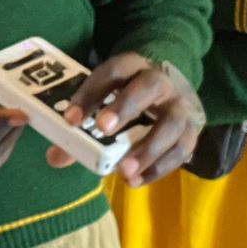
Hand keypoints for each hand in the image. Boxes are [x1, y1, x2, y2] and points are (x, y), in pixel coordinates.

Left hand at [46, 53, 204, 187]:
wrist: (167, 96)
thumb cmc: (127, 100)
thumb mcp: (104, 102)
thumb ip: (80, 128)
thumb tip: (55, 156)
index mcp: (133, 67)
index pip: (113, 71)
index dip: (92, 92)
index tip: (71, 119)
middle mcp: (160, 81)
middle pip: (149, 86)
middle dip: (125, 107)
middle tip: (102, 129)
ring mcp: (179, 106)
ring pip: (173, 121)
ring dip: (149, 147)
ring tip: (124, 170)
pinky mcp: (191, 130)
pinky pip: (182, 148)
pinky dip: (160, 167)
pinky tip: (136, 180)